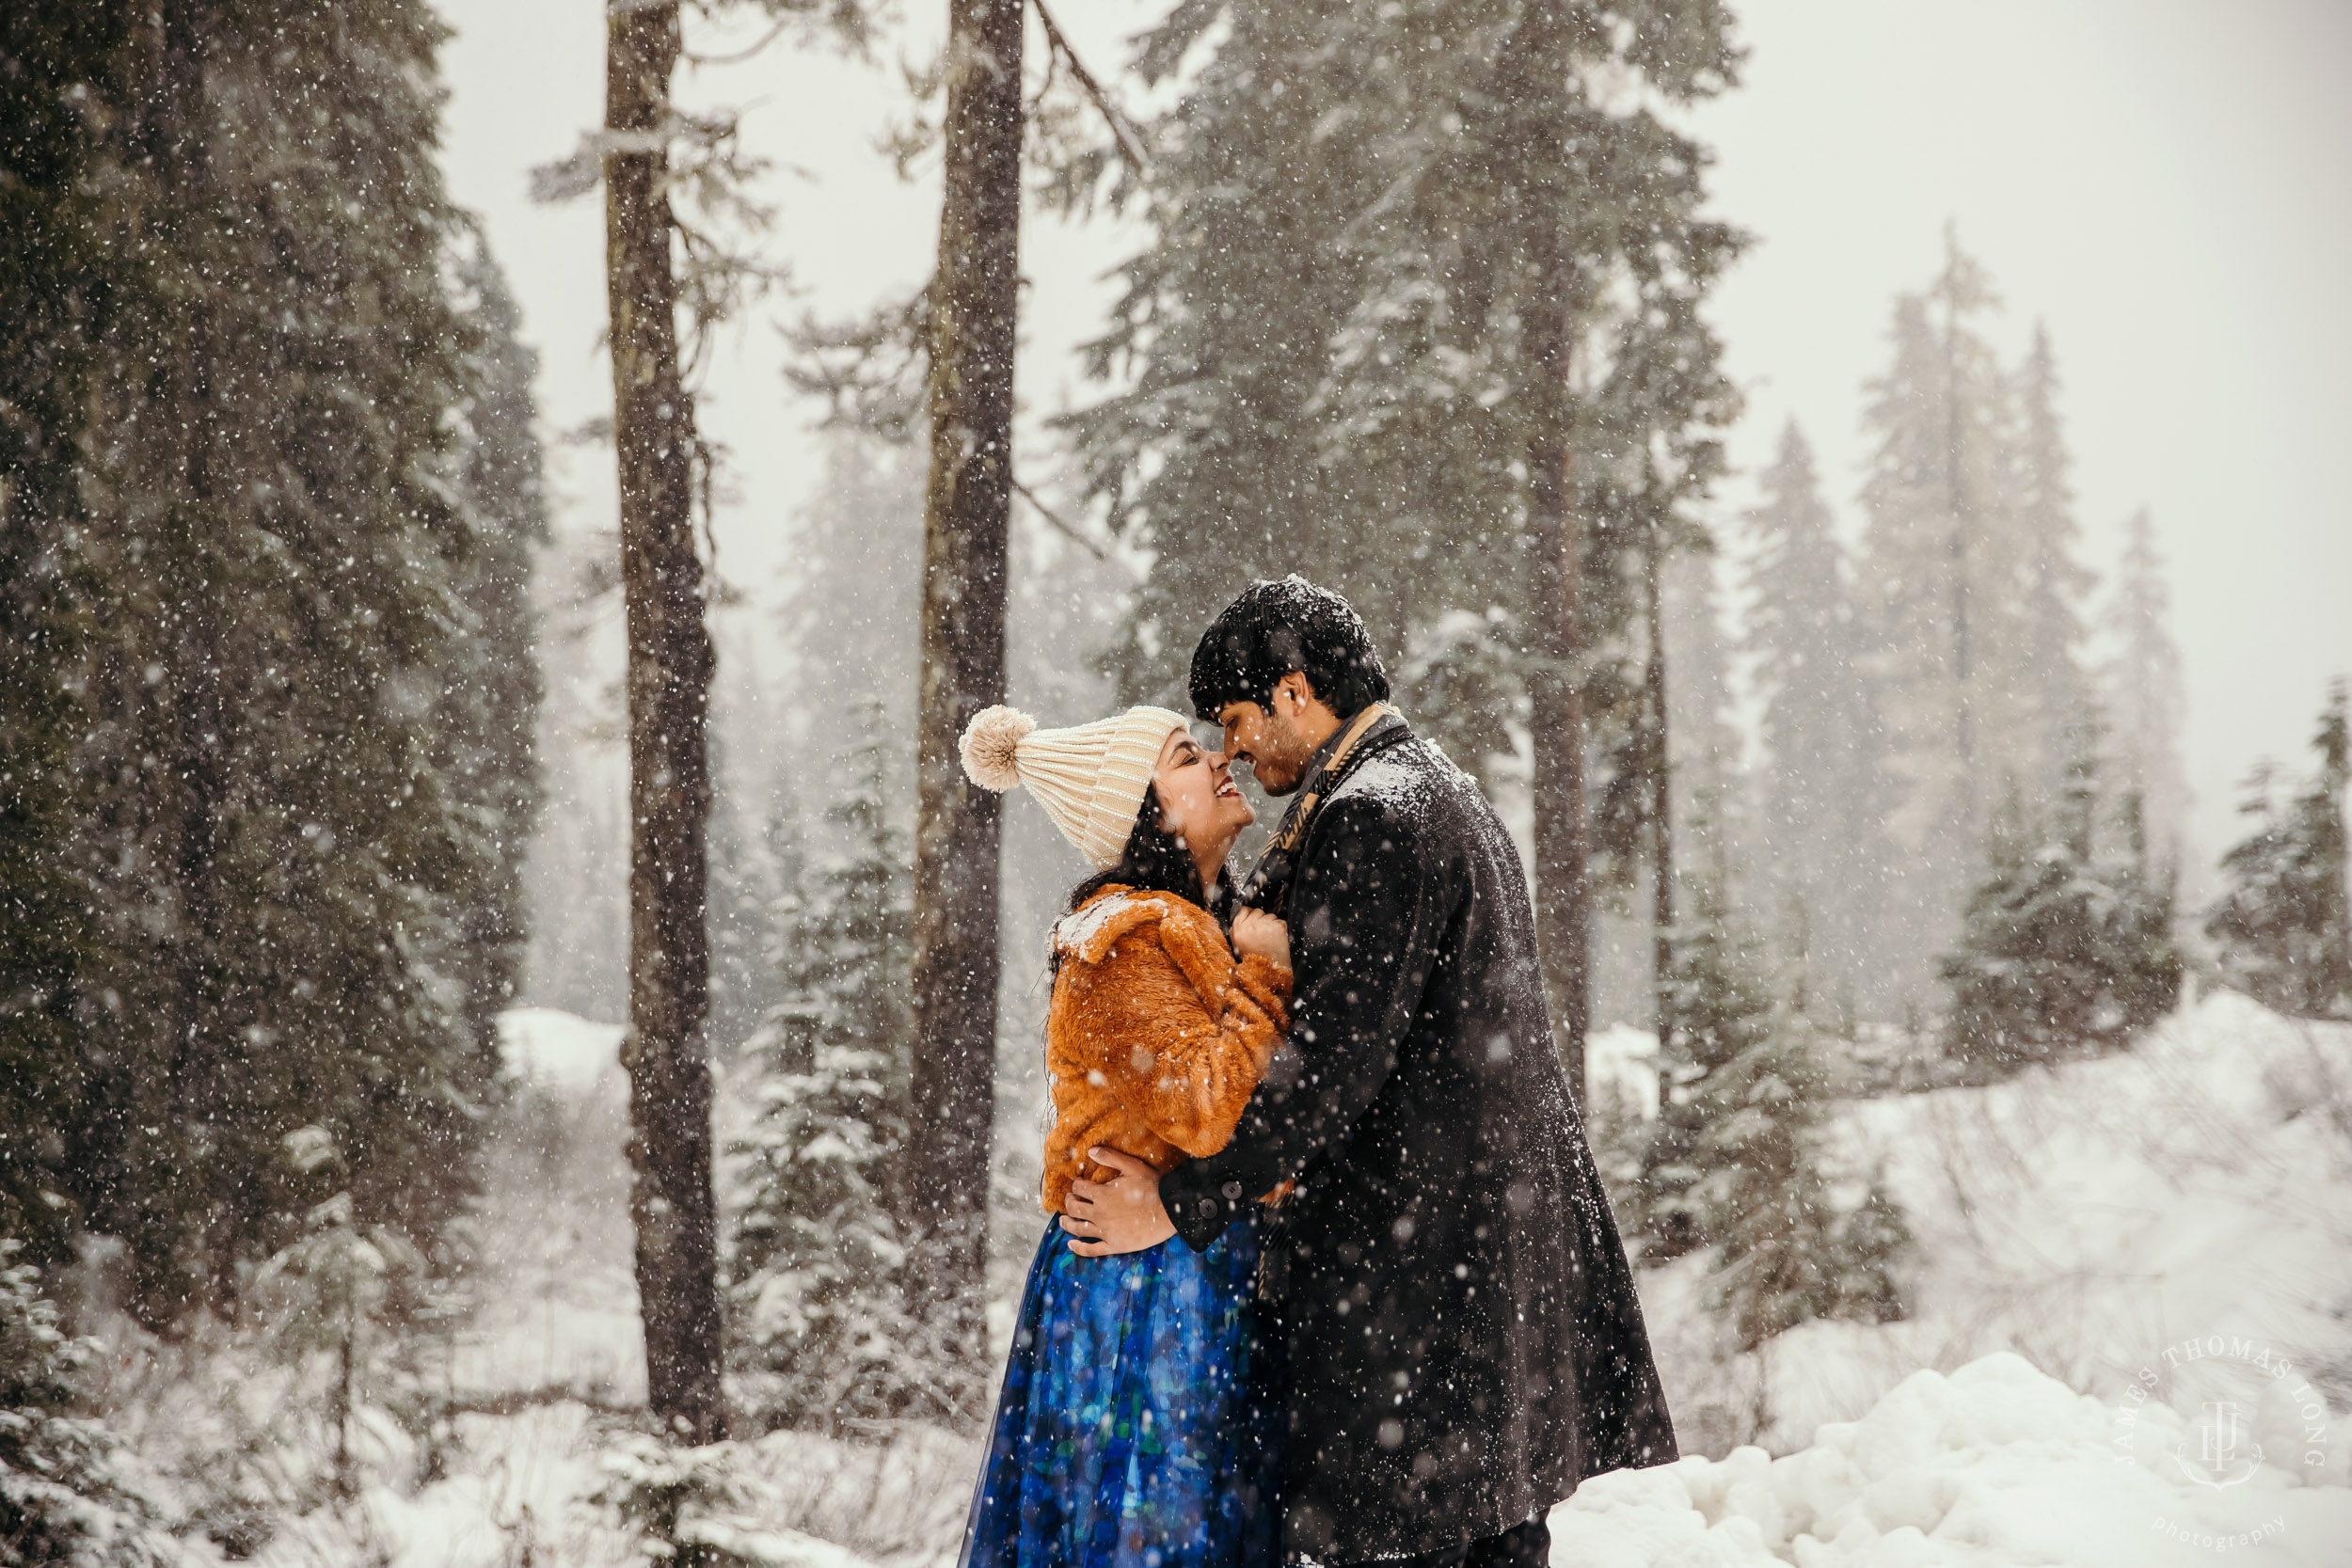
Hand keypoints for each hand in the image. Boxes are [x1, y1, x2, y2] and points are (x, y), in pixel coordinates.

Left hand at [1060, 1146, 1176, 1255]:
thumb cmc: (1152, 1187)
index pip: (1079, 1188)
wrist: (1169, 1211)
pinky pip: (1091, 1250)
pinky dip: (1079, 1248)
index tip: (1078, 1184)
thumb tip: (1090, 1150)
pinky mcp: (1114, 1245)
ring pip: (1078, 1229)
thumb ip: (1110, 1157)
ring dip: (1067, 1224)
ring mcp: (1105, 1232)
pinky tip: (1070, 1245)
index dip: (1076, 1184)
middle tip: (1069, 1199)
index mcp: (1102, 1194)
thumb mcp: (1132, 1166)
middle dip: (1069, 1202)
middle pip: (1074, 1208)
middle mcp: (1099, 1214)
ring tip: (1062, 1221)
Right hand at [1231, 907, 1289, 969]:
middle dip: (1261, 920)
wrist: (1271, 973)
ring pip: (1270, 916)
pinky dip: (1282, 929)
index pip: (1243, 910)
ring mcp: (1265, 925)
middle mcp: (1250, 926)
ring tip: (1271, 939)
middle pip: (1257, 911)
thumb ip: (1235, 931)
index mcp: (1238, 930)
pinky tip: (1279, 940)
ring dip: (1272, 924)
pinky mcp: (1279, 927)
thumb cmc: (1255, 961)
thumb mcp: (1238, 947)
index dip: (1249, 915)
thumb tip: (1237, 917)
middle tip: (1263, 935)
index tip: (1253, 921)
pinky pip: (1281, 921)